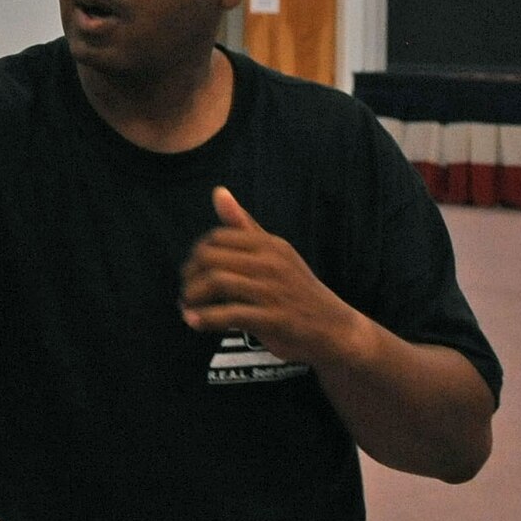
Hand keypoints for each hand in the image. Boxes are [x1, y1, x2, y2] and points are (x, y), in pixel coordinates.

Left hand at [179, 187, 363, 366]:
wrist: (335, 329)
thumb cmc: (297, 291)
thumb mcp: (276, 254)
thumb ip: (245, 226)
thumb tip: (218, 191)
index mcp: (270, 245)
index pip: (218, 237)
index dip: (197, 254)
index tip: (192, 271)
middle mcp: (271, 262)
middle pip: (211, 258)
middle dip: (190, 276)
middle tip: (185, 292)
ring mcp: (273, 290)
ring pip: (217, 282)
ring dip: (192, 297)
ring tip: (186, 308)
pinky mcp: (274, 318)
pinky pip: (229, 314)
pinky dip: (205, 318)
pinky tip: (194, 322)